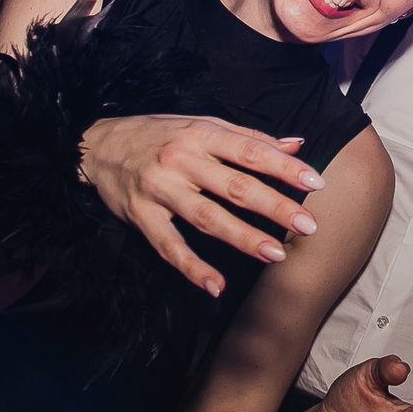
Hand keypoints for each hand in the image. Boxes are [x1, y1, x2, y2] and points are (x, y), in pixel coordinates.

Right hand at [79, 114, 325, 295]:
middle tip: (308, 226)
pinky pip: (168, 246)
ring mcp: (160, 190)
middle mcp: (182, 161)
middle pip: (235, 187)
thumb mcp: (202, 125)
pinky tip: (215, 286)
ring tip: (276, 254)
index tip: (316, 183)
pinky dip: (191, 268)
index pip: (252, 151)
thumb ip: (249, 138)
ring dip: (243, 238)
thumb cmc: (158, 134)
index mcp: (202, 134)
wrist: (96, 146)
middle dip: (274, 207)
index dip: (285, 168)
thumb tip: (296, 145)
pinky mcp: (140, 216)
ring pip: (207, 218)